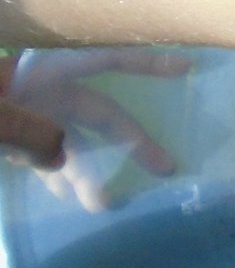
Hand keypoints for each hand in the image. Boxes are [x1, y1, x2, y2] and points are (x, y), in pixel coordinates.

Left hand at [0, 49, 185, 210]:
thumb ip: (29, 132)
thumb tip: (60, 156)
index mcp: (45, 73)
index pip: (106, 63)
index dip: (146, 65)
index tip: (186, 70)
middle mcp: (46, 91)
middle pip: (101, 113)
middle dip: (132, 142)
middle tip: (166, 168)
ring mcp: (31, 116)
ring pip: (73, 143)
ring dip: (89, 172)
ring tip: (103, 204)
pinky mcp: (13, 139)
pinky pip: (45, 156)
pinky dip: (58, 174)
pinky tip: (69, 195)